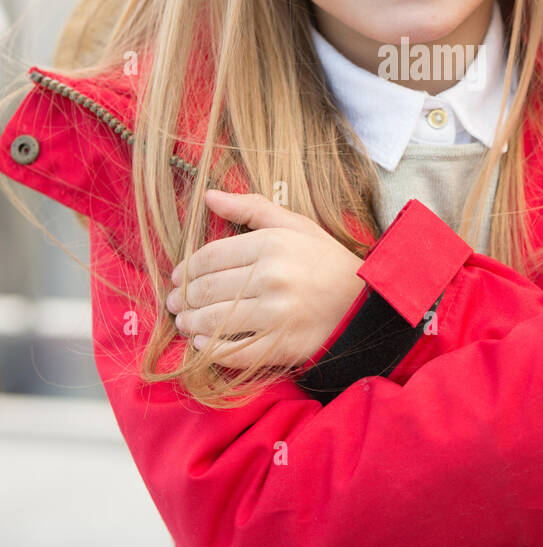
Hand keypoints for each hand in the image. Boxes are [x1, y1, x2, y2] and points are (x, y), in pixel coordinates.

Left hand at [164, 190, 365, 369]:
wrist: (363, 302)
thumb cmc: (324, 260)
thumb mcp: (293, 225)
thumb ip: (250, 207)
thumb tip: (207, 195)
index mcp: (271, 244)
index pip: (209, 257)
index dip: (185, 269)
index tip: (177, 278)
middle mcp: (271, 277)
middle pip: (207, 289)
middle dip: (183, 298)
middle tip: (175, 303)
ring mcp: (276, 314)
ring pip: (214, 320)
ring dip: (190, 323)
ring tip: (184, 322)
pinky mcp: (281, 345)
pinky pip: (233, 350)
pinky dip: (210, 349)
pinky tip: (202, 344)